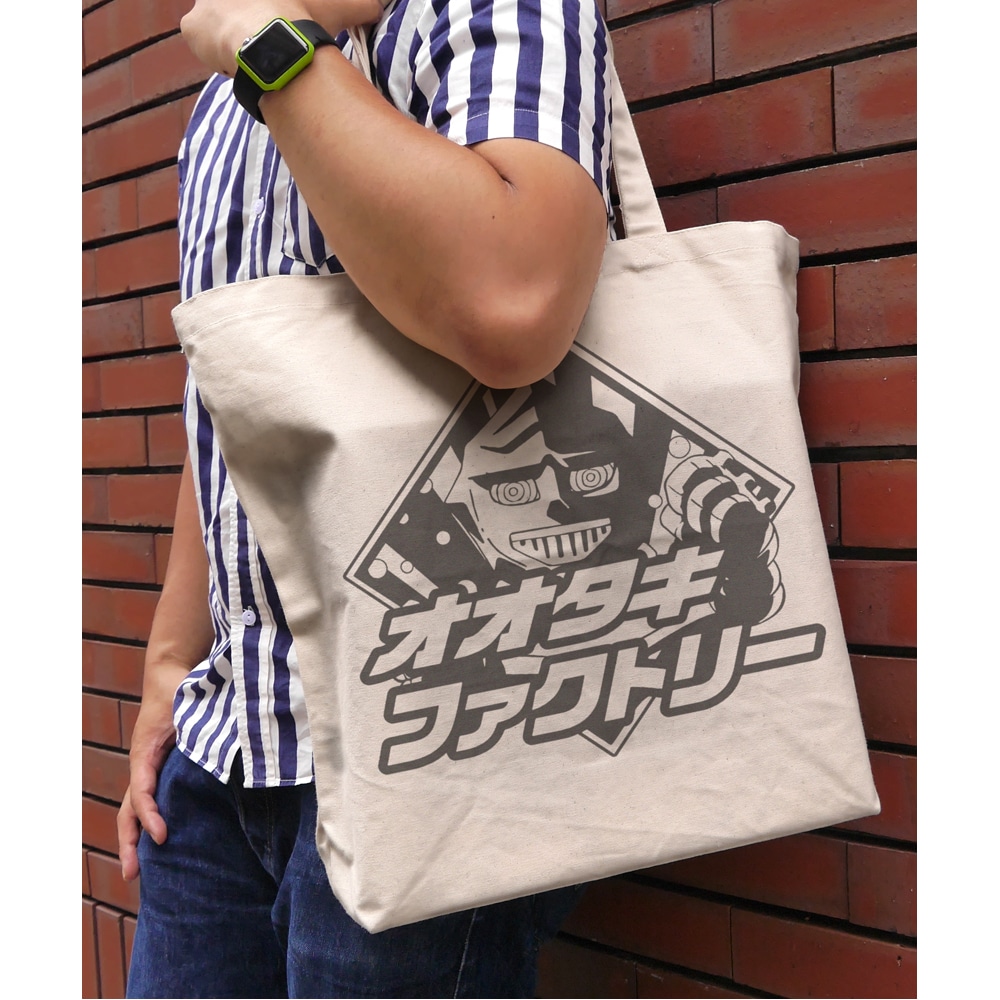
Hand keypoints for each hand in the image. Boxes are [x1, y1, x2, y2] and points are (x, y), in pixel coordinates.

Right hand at [117, 663, 190, 880]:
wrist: (169, 674)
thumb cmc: (181, 690)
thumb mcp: (188, 709)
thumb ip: (197, 730)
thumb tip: (220, 752)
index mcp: (145, 753)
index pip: (142, 792)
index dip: (150, 816)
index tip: (162, 836)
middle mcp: (142, 764)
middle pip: (130, 810)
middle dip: (130, 842)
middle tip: (134, 874)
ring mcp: (148, 767)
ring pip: (136, 808)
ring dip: (135, 838)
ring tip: (139, 871)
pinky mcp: (158, 767)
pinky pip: (150, 798)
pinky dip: (150, 820)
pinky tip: (161, 840)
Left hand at [180, 0, 385, 76]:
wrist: (273, 37)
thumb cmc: (304, 15)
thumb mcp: (342, 6)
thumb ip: (363, 8)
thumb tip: (379, 9)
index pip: (260, 4)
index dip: (269, 10)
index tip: (279, 21)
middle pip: (232, 5)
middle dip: (246, 19)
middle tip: (264, 41)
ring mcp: (203, 2)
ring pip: (215, 23)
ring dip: (230, 39)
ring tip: (251, 57)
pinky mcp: (192, 26)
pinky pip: (200, 42)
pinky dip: (215, 55)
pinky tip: (235, 65)